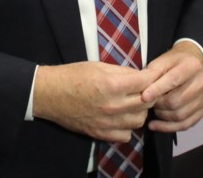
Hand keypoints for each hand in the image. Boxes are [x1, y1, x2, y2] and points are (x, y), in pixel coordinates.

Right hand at [33, 61, 156, 141]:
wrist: (50, 94)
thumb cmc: (72, 75)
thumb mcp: (99, 66)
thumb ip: (122, 72)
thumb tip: (139, 76)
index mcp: (112, 85)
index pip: (145, 82)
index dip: (152, 77)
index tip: (152, 75)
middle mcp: (113, 106)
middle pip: (146, 102)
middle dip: (149, 93)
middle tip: (143, 88)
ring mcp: (107, 122)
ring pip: (139, 120)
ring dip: (140, 111)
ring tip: (133, 103)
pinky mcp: (100, 133)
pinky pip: (125, 135)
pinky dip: (127, 127)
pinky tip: (121, 117)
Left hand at [140, 41, 202, 132]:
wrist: (192, 64)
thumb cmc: (174, 63)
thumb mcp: (162, 61)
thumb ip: (153, 73)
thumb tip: (142, 91)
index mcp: (192, 66)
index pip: (174, 80)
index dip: (157, 90)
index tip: (144, 97)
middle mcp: (202, 82)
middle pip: (177, 101)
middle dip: (159, 105)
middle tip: (148, 103)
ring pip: (180, 115)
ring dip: (162, 116)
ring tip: (153, 110)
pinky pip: (186, 124)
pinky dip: (168, 127)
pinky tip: (156, 125)